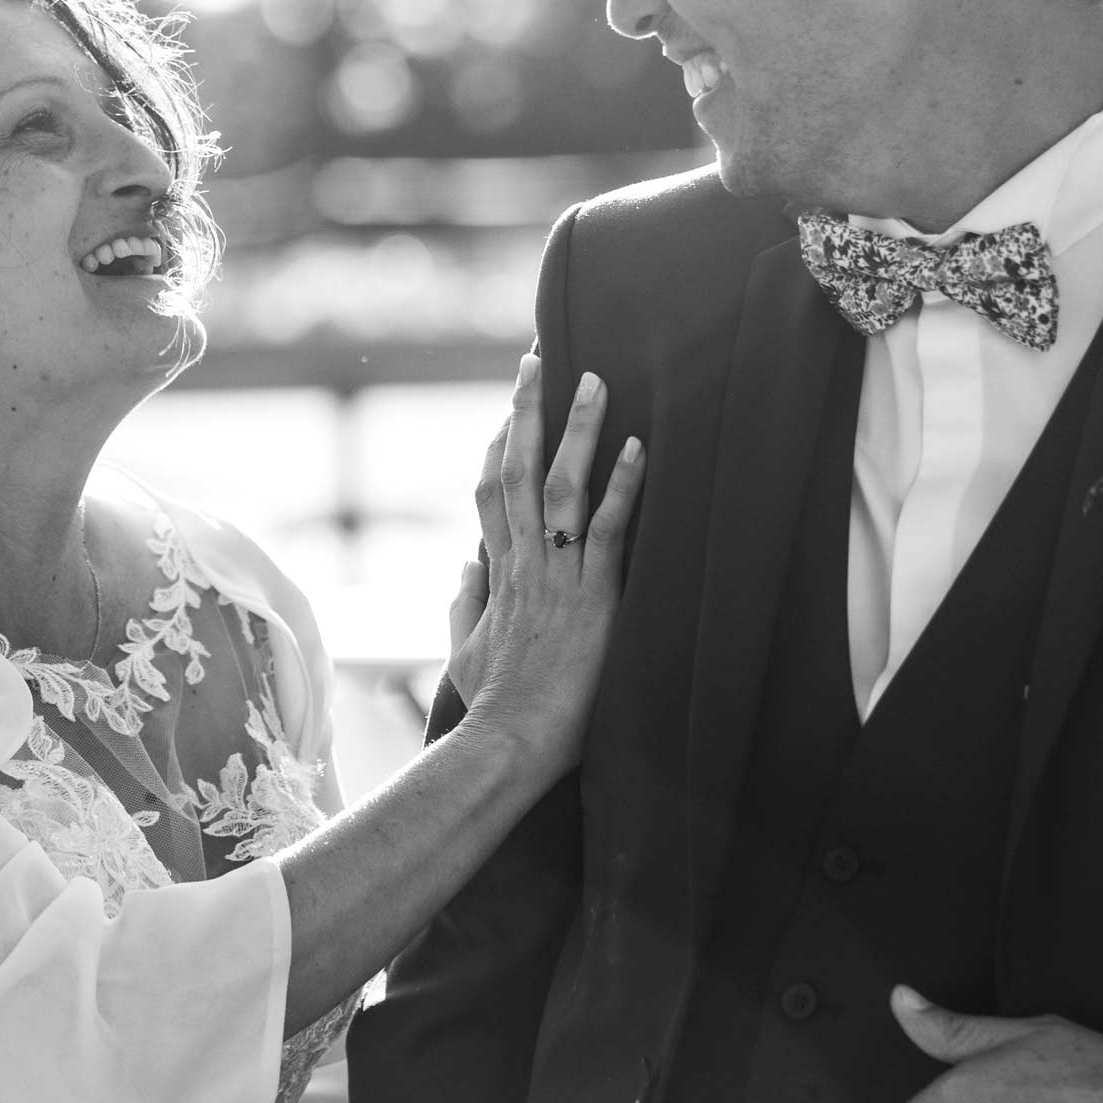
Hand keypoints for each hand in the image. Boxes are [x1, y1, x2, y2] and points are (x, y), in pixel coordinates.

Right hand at [447, 355, 642, 773]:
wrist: (505, 743)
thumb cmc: (491, 708)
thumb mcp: (463, 652)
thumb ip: (464, 605)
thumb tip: (464, 566)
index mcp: (497, 574)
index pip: (491, 493)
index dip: (499, 446)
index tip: (507, 409)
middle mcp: (522, 563)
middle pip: (519, 470)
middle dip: (527, 410)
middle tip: (537, 358)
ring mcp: (555, 576)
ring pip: (562, 485)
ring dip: (577, 429)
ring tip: (594, 378)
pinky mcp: (591, 598)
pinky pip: (606, 530)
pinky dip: (622, 486)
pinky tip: (639, 447)